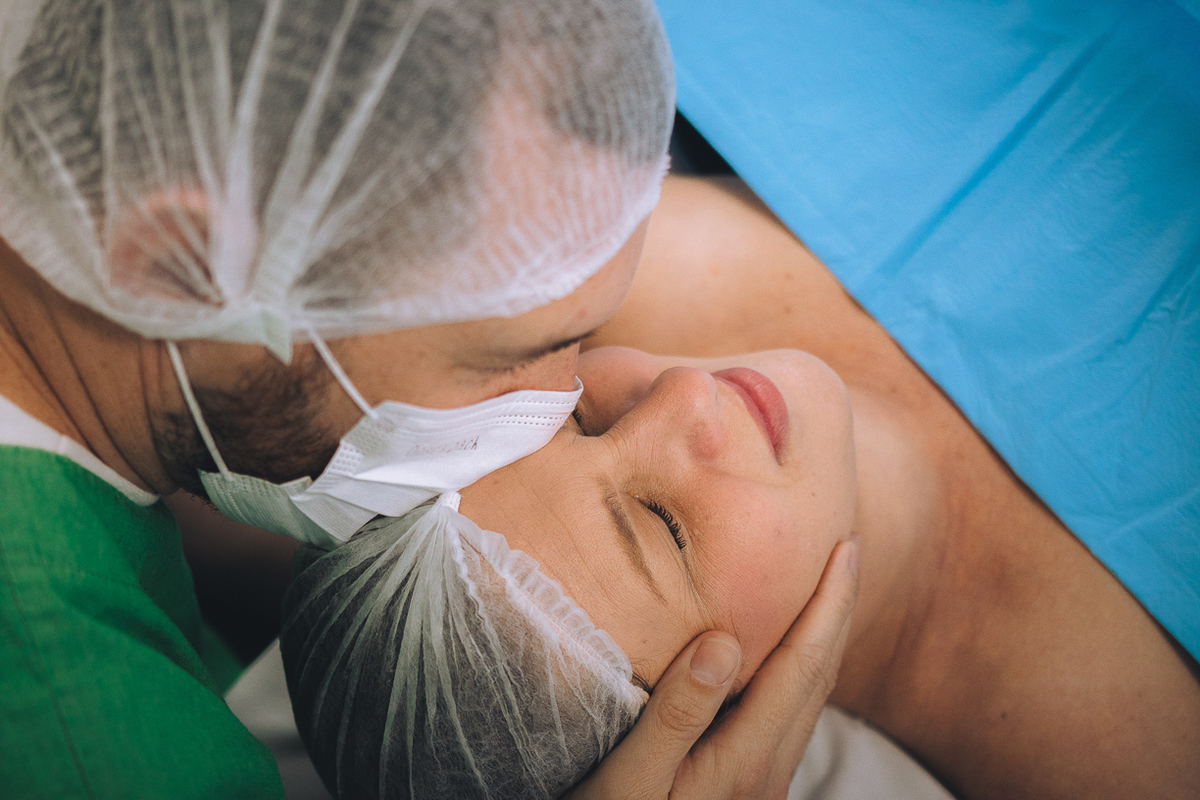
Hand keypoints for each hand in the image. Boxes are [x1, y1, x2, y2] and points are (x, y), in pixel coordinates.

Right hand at [565, 538, 858, 799]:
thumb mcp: (629, 780)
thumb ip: (675, 712)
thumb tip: (723, 640)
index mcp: (746, 760)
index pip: (803, 664)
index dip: (828, 603)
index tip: (845, 547)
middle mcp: (768, 770)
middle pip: (820, 676)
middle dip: (837, 610)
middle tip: (846, 549)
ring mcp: (763, 782)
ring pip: (811, 695)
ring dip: (822, 637)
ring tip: (823, 589)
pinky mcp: (749, 786)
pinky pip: (790, 711)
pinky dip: (799, 666)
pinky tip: (781, 653)